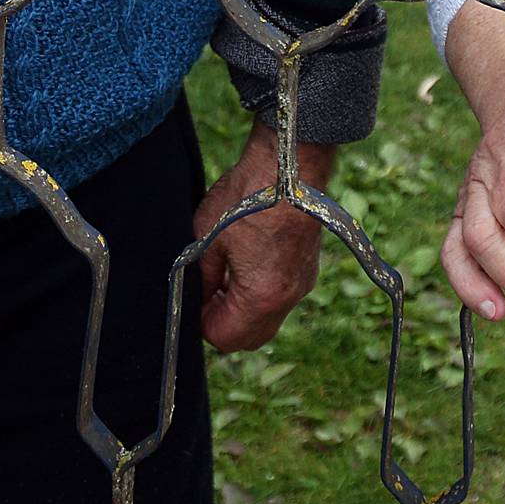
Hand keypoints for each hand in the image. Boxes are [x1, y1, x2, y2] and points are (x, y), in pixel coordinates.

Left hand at [193, 122, 334, 352]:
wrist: (289, 165)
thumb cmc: (247, 196)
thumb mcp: (207, 236)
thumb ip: (201, 277)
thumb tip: (197, 298)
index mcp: (260, 297)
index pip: (224, 338)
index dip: (202, 321)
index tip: (195, 296)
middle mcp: (286, 299)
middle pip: (250, 338)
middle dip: (225, 322)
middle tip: (209, 290)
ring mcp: (301, 284)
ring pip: (267, 319)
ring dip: (244, 308)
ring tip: (226, 272)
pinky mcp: (309, 268)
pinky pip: (281, 298)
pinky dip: (262, 293)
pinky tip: (248, 260)